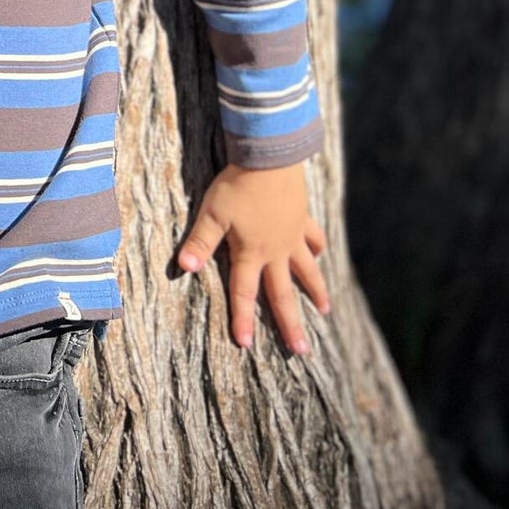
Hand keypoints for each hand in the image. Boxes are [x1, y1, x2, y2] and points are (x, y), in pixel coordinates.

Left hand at [175, 160, 329, 354]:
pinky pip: (313, 237)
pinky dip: (318, 248)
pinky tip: (321, 255)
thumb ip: (199, 243)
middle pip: (282, 293)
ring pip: (307, 270)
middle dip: (290, 324)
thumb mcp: (212, 214)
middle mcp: (276, 250)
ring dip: (315, 291)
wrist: (270, 157)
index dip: (243, 319)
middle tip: (301, 351)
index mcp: (251, 253)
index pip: (244, 293)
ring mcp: (293, 235)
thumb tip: (183, 268)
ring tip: (325, 311)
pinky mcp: (302, 216)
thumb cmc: (237, 186)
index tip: (245, 344)